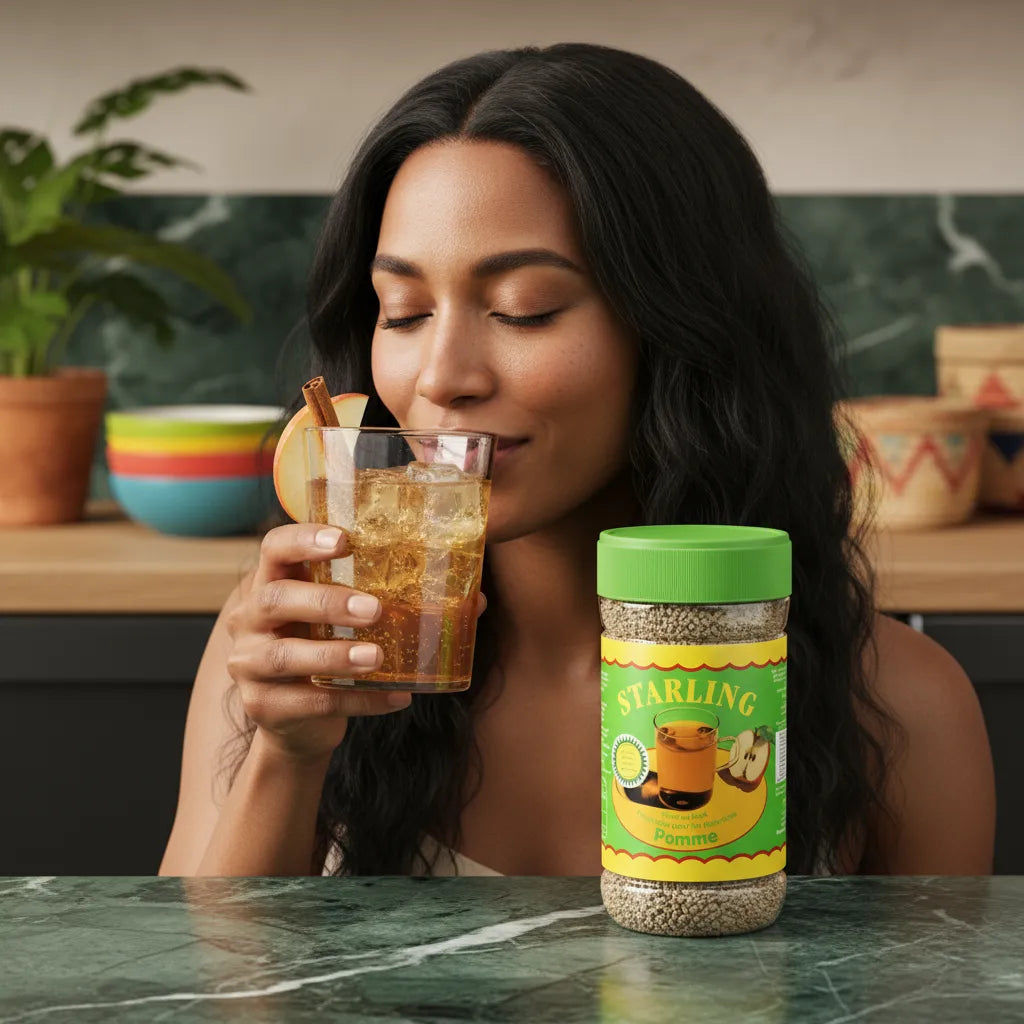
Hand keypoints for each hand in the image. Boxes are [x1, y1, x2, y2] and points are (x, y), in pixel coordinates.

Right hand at [225, 523, 404, 763]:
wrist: (297, 721)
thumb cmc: (328, 649)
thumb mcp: (347, 619)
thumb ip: (396, 599)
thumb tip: (477, 599)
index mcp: (272, 582)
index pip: (275, 547)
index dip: (304, 539)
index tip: (345, 540)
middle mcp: (249, 619)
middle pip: (276, 598)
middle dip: (326, 601)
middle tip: (374, 608)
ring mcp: (248, 664)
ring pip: (285, 655)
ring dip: (334, 655)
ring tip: (377, 656)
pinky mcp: (262, 707)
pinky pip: (311, 702)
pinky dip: (357, 701)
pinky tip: (395, 697)